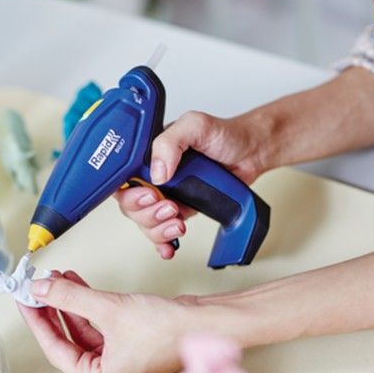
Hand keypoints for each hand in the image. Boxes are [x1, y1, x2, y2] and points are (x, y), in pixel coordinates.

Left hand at [18, 270, 204, 372]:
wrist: (208, 321)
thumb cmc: (167, 329)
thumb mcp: (109, 309)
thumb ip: (70, 298)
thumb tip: (42, 290)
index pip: (57, 351)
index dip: (38, 322)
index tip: (25, 301)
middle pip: (69, 340)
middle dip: (54, 309)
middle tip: (38, 287)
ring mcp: (121, 360)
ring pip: (84, 330)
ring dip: (71, 303)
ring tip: (57, 278)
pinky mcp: (131, 344)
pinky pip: (100, 324)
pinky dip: (88, 304)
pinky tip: (77, 284)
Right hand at [114, 110, 268, 259]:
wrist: (250, 152)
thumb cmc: (223, 134)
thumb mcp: (195, 126)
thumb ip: (170, 143)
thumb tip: (156, 173)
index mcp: (148, 155)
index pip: (123, 179)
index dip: (131, 193)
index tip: (149, 195)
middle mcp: (153, 176)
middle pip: (131, 206)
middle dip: (147, 214)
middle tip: (170, 207)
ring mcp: (166, 195)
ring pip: (145, 223)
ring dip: (158, 229)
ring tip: (179, 223)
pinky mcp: (180, 210)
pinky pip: (162, 231)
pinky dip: (163, 243)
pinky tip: (169, 246)